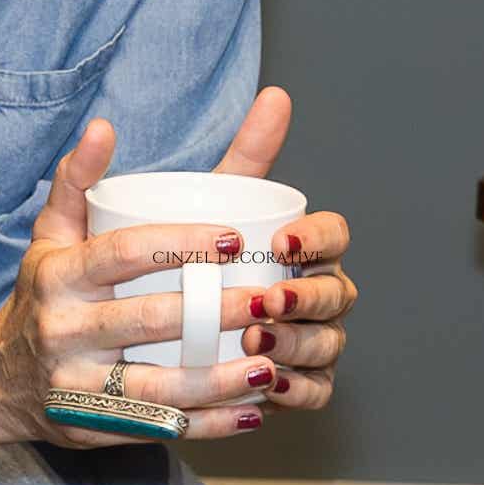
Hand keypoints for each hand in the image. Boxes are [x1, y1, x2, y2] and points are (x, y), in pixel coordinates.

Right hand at [0, 105, 357, 445]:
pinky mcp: (91, 427)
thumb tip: (104, 126)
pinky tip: (251, 414)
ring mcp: (75, 384)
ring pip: (156, 385)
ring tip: (270, 365)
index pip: (123, 252)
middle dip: (214, 311)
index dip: (178, 243)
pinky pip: (157, 428)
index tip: (234, 237)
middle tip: (271, 301)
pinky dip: (207, 425)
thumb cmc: (43, 294)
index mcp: (59, 275)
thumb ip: (78, 180)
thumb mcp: (50, 236)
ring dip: (218, 379)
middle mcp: (63, 330)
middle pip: (147, 319)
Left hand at [205, 85, 357, 411]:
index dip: (318, 238)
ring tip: (257, 345)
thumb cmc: (187, 260)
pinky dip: (298, 391)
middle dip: (307, 297)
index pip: (333, 235)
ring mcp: (313, 340)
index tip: (283, 239)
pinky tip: (270, 387)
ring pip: (328, 343)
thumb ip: (241, 155)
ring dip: (299, 345)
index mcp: (304, 247)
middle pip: (337, 293)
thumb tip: (276, 93)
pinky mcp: (298, 385)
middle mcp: (317, 292)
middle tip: (265, 300)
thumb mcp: (204, 204)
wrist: (146, 332)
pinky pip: (316, 391)